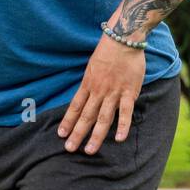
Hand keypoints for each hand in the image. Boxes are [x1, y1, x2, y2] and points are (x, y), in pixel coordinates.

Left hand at [58, 35, 146, 155]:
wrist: (124, 39)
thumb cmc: (108, 52)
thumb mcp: (92, 68)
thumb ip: (90, 84)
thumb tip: (85, 98)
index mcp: (88, 85)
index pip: (75, 107)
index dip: (68, 121)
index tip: (61, 135)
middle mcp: (98, 91)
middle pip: (86, 116)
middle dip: (77, 133)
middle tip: (70, 149)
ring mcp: (113, 93)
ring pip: (103, 118)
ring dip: (96, 136)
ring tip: (89, 150)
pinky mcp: (129, 92)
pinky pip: (126, 112)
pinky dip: (123, 126)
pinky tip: (119, 139)